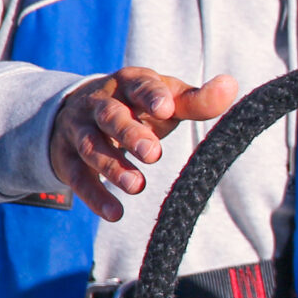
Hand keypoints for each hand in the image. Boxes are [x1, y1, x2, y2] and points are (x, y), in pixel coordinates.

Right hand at [51, 67, 237, 220]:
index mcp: (128, 83)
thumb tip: (230, 86)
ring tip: (138, 186)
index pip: (140, 85)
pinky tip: (115, 213)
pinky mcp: (67, 157)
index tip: (166, 108)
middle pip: (111, 116)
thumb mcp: (167, 99)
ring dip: (113, 167)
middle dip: (130, 134)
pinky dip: (95, 196)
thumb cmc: (139, 106)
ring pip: (91, 146)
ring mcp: (79, 129)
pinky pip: (77, 177)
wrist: (81, 111)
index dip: (151, 95)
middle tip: (153, 153)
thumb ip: (197, 100)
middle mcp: (99, 103)